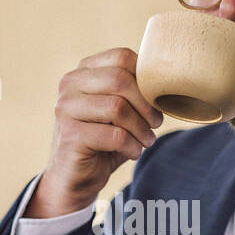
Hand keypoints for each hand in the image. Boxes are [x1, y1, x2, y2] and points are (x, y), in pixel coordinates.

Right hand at [27, 48, 163, 217]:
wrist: (74, 177)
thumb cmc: (103, 140)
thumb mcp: (119, 111)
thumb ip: (133, 91)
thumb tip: (169, 80)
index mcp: (83, 71)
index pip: (121, 57)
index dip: (147, 78)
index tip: (158, 101)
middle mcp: (70, 84)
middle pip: (120, 79)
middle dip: (146, 103)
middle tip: (156, 123)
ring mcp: (66, 109)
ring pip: (117, 107)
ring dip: (141, 128)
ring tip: (146, 140)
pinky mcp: (70, 136)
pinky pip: (114, 136)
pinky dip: (132, 146)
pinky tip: (133, 152)